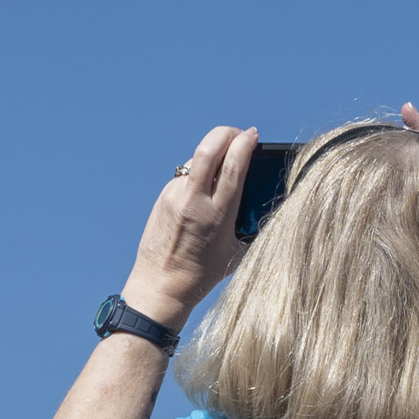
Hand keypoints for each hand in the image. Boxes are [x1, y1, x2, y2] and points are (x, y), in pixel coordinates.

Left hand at [120, 124, 256, 327]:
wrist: (160, 284)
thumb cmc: (202, 274)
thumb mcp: (236, 252)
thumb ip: (247, 223)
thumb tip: (258, 199)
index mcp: (216, 214)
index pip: (233, 166)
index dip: (244, 144)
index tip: (253, 134)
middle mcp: (192, 200)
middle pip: (207, 150)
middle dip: (225, 133)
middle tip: (238, 133)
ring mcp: (173, 196)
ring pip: (195, 161)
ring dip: (212, 153)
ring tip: (225, 159)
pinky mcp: (162, 198)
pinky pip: (183, 176)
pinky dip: (198, 173)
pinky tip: (206, 184)